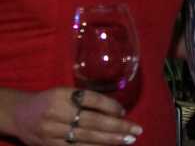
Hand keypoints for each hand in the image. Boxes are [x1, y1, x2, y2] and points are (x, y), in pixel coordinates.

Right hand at [11, 88, 142, 144]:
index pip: (92, 99)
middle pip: (93, 121)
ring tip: (127, 140)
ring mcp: (52, 131)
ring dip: (110, 140)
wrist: (19, 115)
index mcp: (62, 94)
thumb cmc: (49, 101)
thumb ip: (87, 99)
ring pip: (86, 138)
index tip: (125, 112)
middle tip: (136, 130)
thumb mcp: (65, 93)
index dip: (111, 106)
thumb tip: (118, 111)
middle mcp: (57, 112)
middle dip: (117, 127)